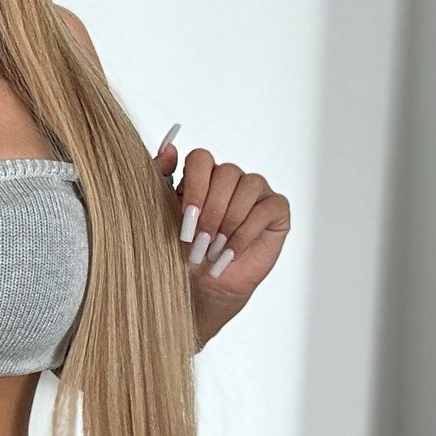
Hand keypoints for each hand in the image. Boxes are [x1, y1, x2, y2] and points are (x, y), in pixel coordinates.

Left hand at [153, 124, 290, 342]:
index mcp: (202, 175)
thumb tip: (168, 148)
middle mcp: (230, 179)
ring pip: (249, 187)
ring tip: (214, 249)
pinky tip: (231, 252)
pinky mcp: (275, 211)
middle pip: (226, 172)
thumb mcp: (163, 215)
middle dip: (211, 211)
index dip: (195, 186)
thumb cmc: (182, 252)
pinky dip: (246, 233)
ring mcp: (255, 192)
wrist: (201, 288)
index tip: (186, 218)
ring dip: (229, 222)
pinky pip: (267, 209)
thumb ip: (160, 178)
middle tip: (199, 241)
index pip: (201, 158)